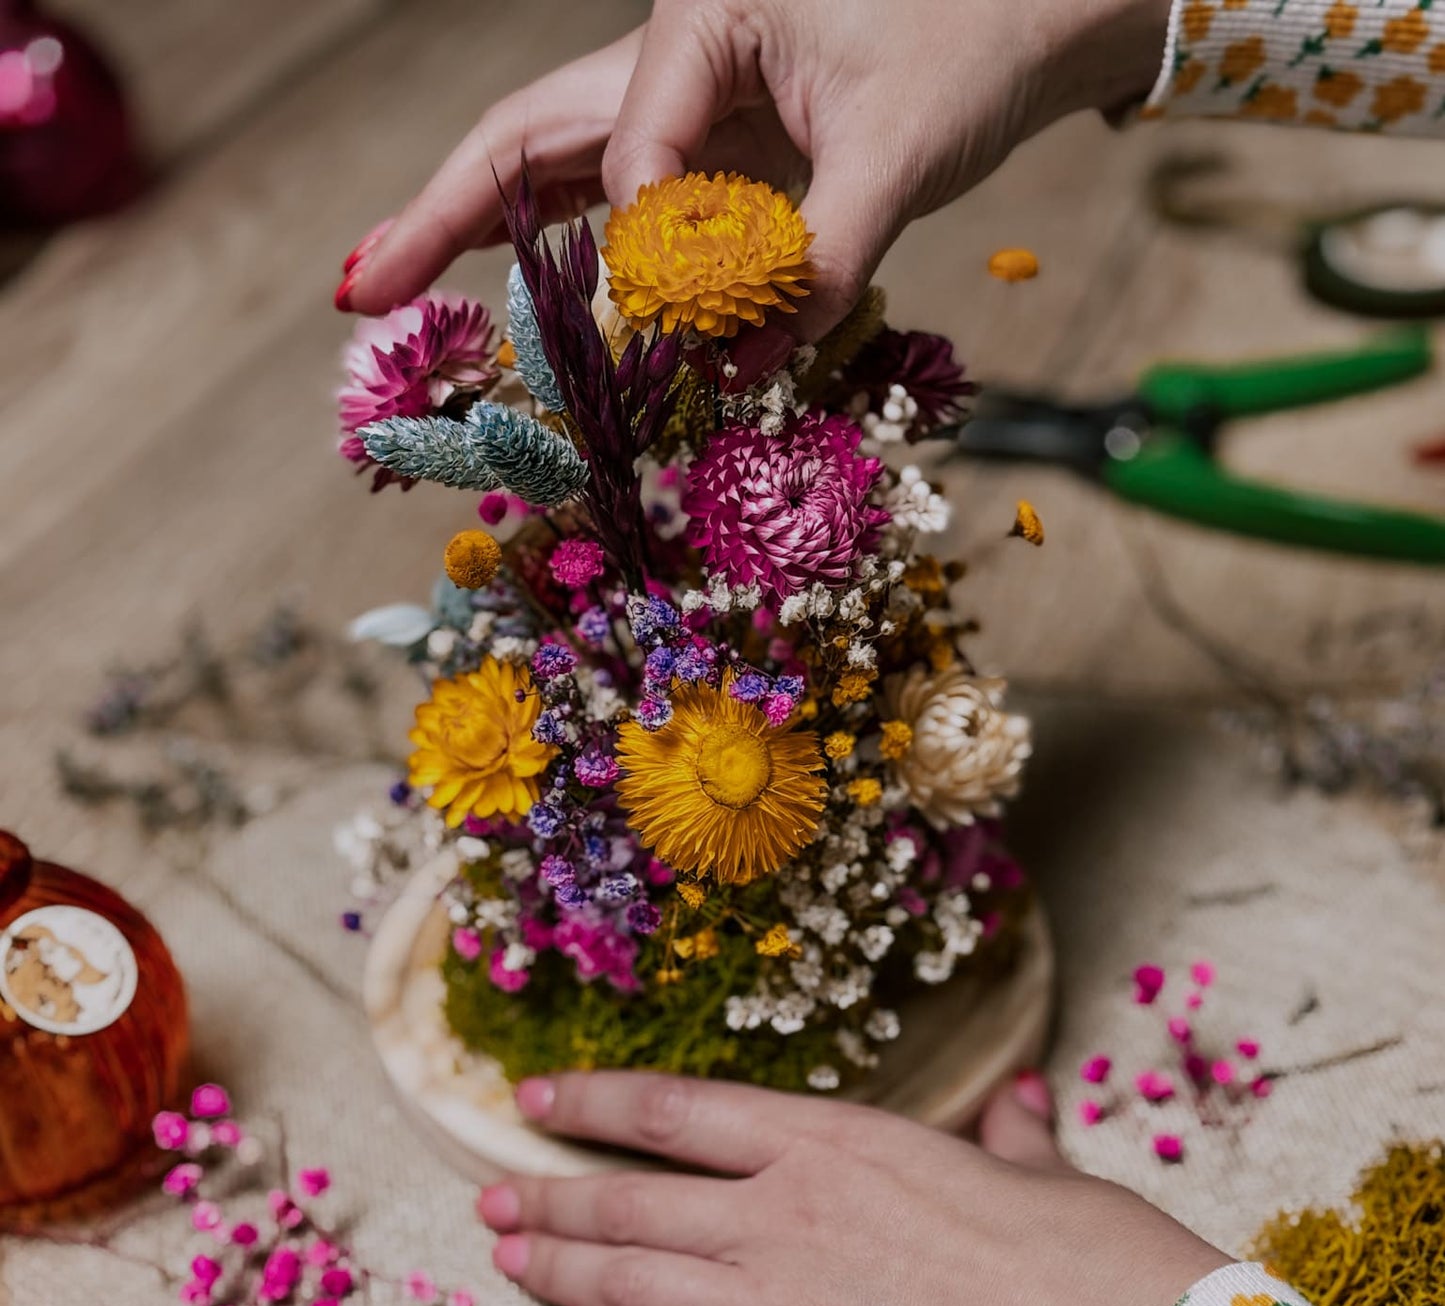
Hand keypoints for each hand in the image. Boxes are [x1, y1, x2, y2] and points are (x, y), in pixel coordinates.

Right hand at [341, 0, 1172, 330]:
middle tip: (358, 292)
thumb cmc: (978, 40)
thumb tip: (738, 373)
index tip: (644, 337)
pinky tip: (513, 288)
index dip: (632, 256)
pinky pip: (621, 196)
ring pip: (558, 163)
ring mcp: (688, 98)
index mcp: (700, 16)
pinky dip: (570, 247)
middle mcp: (672, 51)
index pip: (627, 153)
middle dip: (441, 215)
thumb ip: (816, 267)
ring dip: (480, 231)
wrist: (1043, 6)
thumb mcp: (899, 157)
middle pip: (529, 136)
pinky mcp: (718, 144)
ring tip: (394, 289)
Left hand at [477, 1071, 1225, 1305]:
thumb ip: (1008, 1134)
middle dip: (549, 1200)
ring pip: (629, 1283)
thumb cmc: (1088, 1251)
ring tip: (504, 1262)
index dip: (594, 1107)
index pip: (678, 1113)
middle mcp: (784, 1215)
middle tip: (491, 1202)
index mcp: (837, 1142)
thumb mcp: (1039, 1170)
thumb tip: (1020, 1099)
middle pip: (630, 1203)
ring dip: (554, 1270)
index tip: (537, 1106)